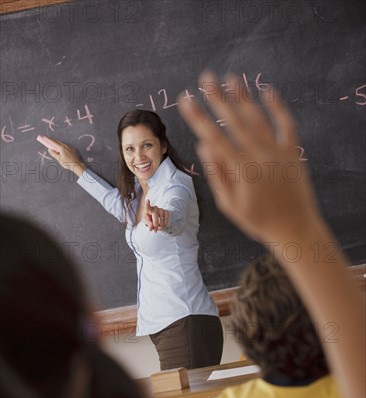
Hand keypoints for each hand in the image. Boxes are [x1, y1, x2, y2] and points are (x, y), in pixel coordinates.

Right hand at [45, 137, 85, 176]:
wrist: (77, 165)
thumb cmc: (67, 163)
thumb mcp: (59, 159)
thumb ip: (54, 154)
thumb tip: (50, 149)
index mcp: (62, 148)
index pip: (53, 142)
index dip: (48, 140)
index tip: (44, 137)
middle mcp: (66, 146)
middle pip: (57, 142)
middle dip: (52, 140)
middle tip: (47, 140)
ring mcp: (69, 147)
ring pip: (61, 144)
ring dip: (57, 143)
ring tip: (53, 145)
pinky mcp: (72, 149)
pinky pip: (65, 146)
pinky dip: (61, 146)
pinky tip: (60, 149)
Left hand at [143, 199, 169, 231]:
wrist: (156, 219)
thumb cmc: (149, 220)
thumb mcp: (147, 222)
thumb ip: (148, 225)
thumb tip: (151, 228)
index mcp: (147, 210)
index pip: (147, 206)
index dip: (147, 204)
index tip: (147, 200)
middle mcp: (154, 208)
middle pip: (155, 214)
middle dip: (155, 223)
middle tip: (155, 230)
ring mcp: (160, 209)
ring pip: (161, 217)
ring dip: (160, 224)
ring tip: (158, 227)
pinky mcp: (166, 211)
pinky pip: (166, 218)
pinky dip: (165, 223)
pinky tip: (163, 225)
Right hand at [178, 71, 319, 242]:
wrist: (294, 228)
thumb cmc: (258, 220)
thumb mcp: (229, 204)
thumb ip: (216, 173)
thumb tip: (204, 145)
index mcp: (240, 169)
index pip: (214, 136)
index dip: (198, 116)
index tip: (186, 99)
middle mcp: (259, 155)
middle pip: (234, 120)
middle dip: (218, 97)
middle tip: (206, 77)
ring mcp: (277, 151)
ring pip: (258, 117)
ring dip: (243, 96)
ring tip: (231, 78)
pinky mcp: (293, 152)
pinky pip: (286, 124)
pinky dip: (278, 107)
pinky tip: (268, 91)